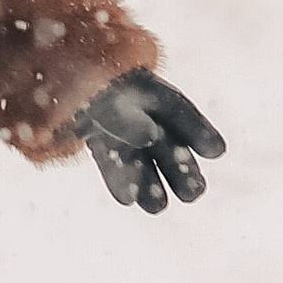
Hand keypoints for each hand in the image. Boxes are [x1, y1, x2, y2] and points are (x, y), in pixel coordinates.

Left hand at [71, 69, 223, 213]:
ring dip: (150, 182)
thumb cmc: (91, 75)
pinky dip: (120, 179)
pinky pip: (111, 161)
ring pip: (141, 155)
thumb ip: (128, 115)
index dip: (196, 129)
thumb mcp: (107, 89)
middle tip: (193, 193)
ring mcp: (119, 125)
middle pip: (164, 139)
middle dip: (179, 166)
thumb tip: (149, 136)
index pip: (176, 108)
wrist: (66, 74)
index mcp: (148, 85)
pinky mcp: (101, 141)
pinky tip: (127, 199)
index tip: (216, 151)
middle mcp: (139, 106)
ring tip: (157, 208)